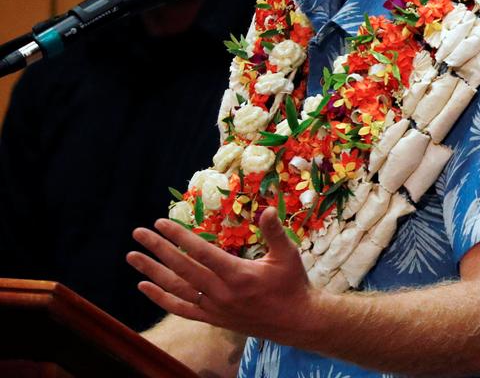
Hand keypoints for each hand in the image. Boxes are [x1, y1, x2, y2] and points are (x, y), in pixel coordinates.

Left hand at [128, 208, 318, 343]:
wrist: (295, 321)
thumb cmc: (292, 284)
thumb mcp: (288, 255)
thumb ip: (274, 232)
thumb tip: (266, 210)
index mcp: (238, 274)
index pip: (201, 252)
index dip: (179, 236)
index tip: (161, 223)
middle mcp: (221, 292)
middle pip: (182, 268)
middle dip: (158, 249)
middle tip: (138, 233)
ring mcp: (214, 307)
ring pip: (176, 288)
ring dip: (152, 271)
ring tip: (132, 257)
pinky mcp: (212, 318)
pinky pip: (181, 308)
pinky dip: (160, 298)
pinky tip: (143, 286)